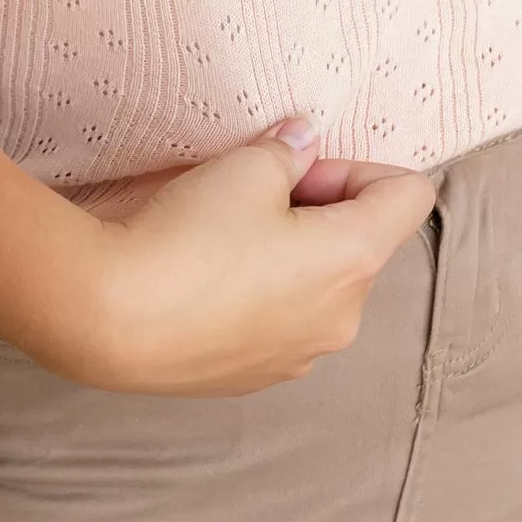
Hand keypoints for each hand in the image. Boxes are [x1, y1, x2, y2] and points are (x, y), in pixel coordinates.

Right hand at [46, 117, 435, 397]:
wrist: (112, 315)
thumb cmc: (189, 236)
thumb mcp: (245, 167)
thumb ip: (289, 151)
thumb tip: (303, 146)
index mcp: (355, 260)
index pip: (409, 196)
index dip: (360, 166)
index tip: (302, 165)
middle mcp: (343, 318)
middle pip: (362, 242)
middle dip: (319, 208)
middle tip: (253, 190)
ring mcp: (301, 356)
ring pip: (319, 283)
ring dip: (290, 252)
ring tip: (221, 235)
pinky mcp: (258, 376)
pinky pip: (282, 319)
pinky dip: (259, 291)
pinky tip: (205, 277)